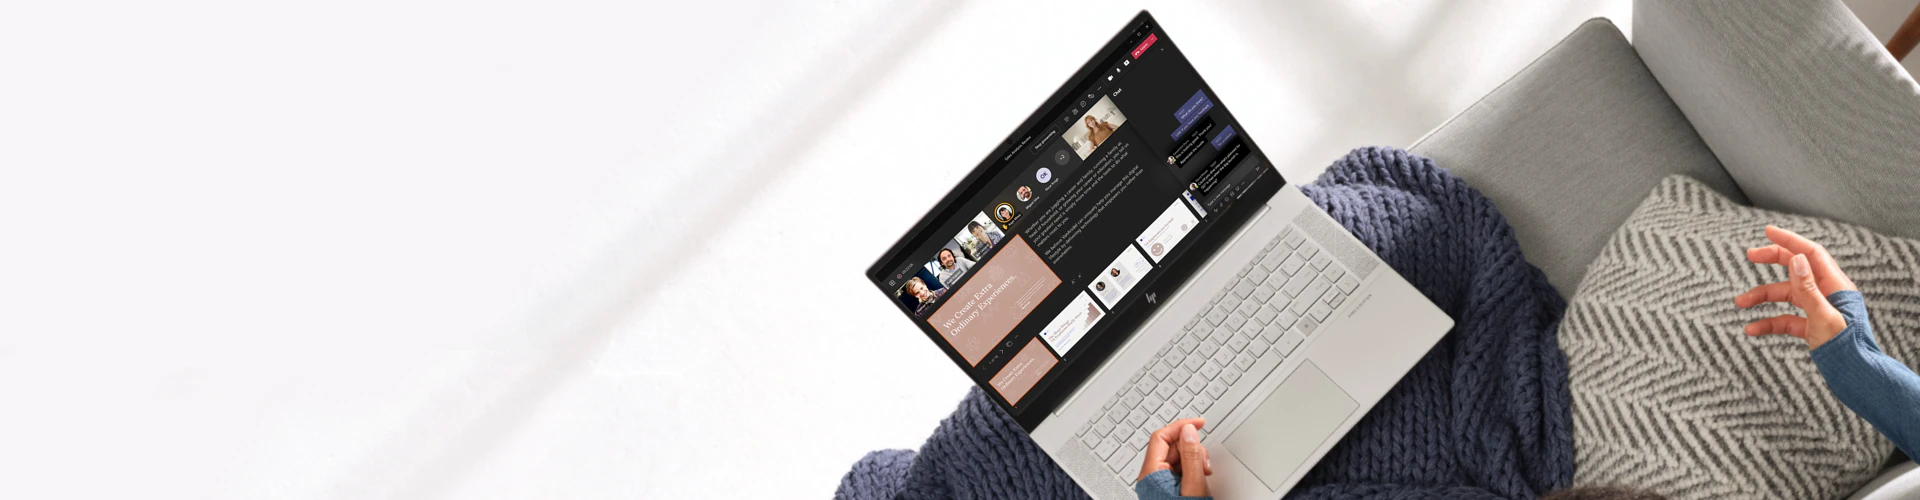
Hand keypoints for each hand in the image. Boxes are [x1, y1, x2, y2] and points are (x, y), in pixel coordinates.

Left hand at [1138, 418, 1210, 496]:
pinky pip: (1181, 468)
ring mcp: (1160, 481)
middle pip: (1172, 447)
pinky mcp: (1168, 486)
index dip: (1180, 427)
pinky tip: (1201, 478)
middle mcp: (1152, 476)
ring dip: (1195, 461)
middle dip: (1192, 450)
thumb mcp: (1193, 486)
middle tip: (1204, 463)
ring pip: (1179, 457)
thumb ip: (1191, 458)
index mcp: (1152, 474)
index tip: (1197, 423)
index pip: (1161, 437)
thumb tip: (1188, 431)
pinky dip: (1193, 469)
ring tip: (1204, 474)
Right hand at [1734, 225, 1856, 348]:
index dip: (1789, 241)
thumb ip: (1808, 288)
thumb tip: (1795, 259)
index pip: (1810, 254)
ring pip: (1786, 295)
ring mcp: (1817, 309)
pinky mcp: (1811, 326)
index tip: (1768, 232)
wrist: (1855, 373)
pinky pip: (1785, 319)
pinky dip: (1767, 322)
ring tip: (1740, 303)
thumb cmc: (1846, 347)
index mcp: (1835, 285)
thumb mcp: (1824, 316)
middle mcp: (1826, 293)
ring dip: (1762, 297)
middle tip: (1750, 256)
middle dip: (1772, 261)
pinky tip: (1752, 329)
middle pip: (1796, 269)